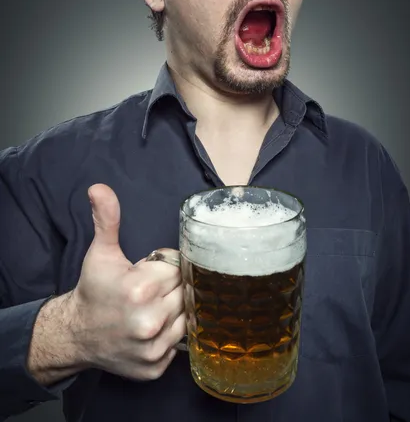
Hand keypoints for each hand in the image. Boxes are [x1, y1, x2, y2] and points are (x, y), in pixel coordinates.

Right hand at [68, 183, 184, 380]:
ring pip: (186, 316)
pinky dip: (169, 334)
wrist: (77, 333)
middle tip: (150, 290)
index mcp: (140, 289)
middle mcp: (149, 321)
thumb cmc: (94, 290)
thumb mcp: (101, 252)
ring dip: (173, 309)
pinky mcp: (155, 367)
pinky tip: (151, 327)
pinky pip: (179, 342)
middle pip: (184, 291)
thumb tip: (100, 188)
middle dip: (170, 287)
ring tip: (152, 307)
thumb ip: (107, 218)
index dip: (165, 267)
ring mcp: (153, 348)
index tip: (149, 271)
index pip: (178, 268)